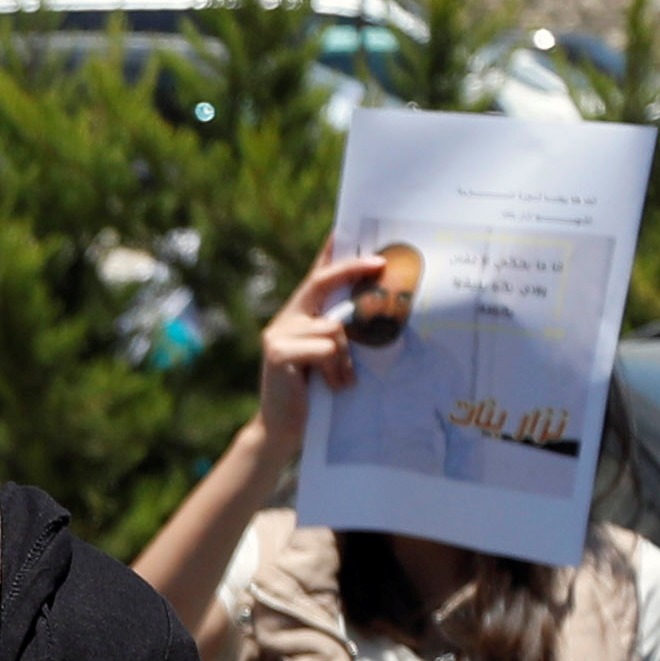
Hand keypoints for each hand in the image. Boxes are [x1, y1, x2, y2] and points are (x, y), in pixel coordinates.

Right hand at [255, 250, 391, 442]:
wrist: (280, 431)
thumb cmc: (312, 397)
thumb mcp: (329, 360)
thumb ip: (338, 335)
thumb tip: (370, 313)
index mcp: (299, 317)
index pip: (315, 277)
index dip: (330, 253)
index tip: (345, 229)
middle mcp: (286, 319)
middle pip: (321, 283)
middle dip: (352, 270)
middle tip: (381, 264)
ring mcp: (279, 334)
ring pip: (333, 326)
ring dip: (347, 356)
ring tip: (343, 381)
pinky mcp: (279, 353)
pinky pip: (325, 348)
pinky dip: (337, 368)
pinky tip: (334, 386)